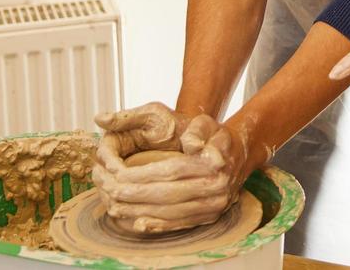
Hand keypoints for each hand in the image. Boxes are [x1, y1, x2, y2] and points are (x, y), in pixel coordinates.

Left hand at [92, 111, 252, 234]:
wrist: (239, 157)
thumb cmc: (217, 138)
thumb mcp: (209, 124)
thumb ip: (198, 129)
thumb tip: (190, 143)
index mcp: (213, 165)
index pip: (171, 171)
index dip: (142, 174)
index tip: (119, 173)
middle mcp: (215, 188)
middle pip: (167, 195)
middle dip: (135, 195)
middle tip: (110, 191)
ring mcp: (213, 206)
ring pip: (170, 212)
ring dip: (140, 212)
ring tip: (116, 206)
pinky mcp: (209, 217)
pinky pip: (180, 224)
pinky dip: (157, 225)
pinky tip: (138, 223)